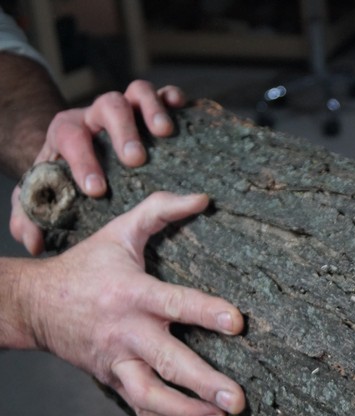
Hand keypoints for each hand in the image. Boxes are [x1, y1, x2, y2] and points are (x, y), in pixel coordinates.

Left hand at [10, 81, 185, 254]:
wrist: (78, 145)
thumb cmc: (67, 175)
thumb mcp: (42, 192)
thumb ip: (32, 215)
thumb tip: (34, 242)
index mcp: (69, 132)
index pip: (71, 138)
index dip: (83, 161)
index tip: (96, 189)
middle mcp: (98, 116)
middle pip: (109, 106)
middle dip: (122, 132)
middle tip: (135, 161)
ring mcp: (127, 108)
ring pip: (138, 92)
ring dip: (151, 110)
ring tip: (164, 133)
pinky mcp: (152, 108)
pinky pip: (164, 93)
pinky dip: (174, 97)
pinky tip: (181, 109)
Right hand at [26, 192, 245, 415]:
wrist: (33, 305)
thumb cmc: (85, 267)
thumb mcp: (119, 233)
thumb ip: (159, 210)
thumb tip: (203, 198)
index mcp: (132, 294)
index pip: (174, 303)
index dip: (206, 312)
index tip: (238, 323)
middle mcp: (126, 333)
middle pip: (166, 362)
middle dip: (203, 382)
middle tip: (237, 398)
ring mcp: (118, 362)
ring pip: (150, 396)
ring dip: (187, 413)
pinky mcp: (113, 381)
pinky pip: (142, 410)